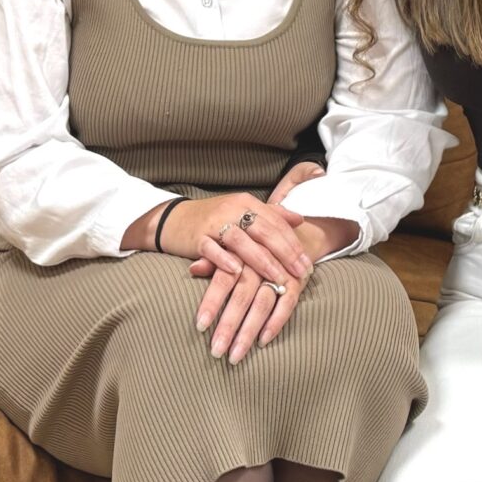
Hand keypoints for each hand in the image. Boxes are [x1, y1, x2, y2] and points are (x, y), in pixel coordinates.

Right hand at [166, 186, 312, 292]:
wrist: (173, 220)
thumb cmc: (213, 221)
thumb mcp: (243, 213)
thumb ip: (271, 215)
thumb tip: (300, 219)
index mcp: (247, 203)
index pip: (276, 222)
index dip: (293, 243)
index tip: (308, 264)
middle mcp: (232, 209)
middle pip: (263, 230)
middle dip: (285, 254)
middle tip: (301, 274)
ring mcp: (213, 222)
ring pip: (242, 241)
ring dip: (261, 261)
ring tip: (277, 279)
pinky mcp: (195, 236)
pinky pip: (211, 248)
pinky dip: (224, 259)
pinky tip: (237, 272)